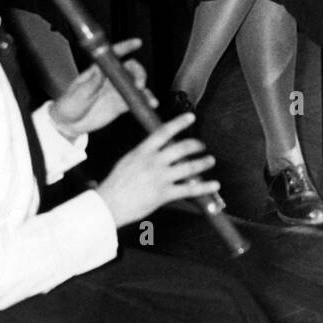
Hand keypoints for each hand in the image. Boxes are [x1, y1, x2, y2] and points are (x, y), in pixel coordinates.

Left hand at [48, 38, 153, 137]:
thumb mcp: (78, 93)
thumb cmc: (69, 105)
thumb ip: (91, 82)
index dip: (126, 47)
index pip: (113, 55)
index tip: (136, 43)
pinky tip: (150, 104)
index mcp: (98, 70)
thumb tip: (101, 70)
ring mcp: (116, 91)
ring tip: (147, 97)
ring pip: (136, 85)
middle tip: (139, 84)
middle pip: (130, 69)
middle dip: (139, 73)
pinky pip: (136, 101)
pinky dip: (145, 102)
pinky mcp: (120, 104)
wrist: (69, 124)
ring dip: (145, 89)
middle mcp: (110, 79)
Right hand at [95, 114, 219, 228]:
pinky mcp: (163, 194)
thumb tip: (160, 148)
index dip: (179, 123)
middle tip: (202, 146)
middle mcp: (153, 162)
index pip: (164, 132)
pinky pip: (189, 189)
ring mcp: (159, 178)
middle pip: (182, 148)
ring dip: (203, 163)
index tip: (191, 117)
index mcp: (142, 151)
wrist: (107, 205)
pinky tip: (214, 184)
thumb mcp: (128, 161)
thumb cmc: (115, 184)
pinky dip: (204, 187)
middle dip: (196, 145)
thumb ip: (145, 154)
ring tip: (210, 161)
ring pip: (189, 167)